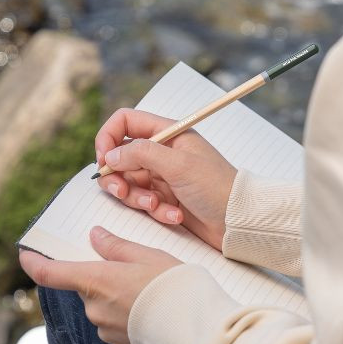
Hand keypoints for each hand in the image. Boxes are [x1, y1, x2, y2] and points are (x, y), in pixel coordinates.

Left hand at [19, 226, 180, 343]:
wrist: (195, 330)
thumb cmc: (173, 286)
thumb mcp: (147, 255)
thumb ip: (116, 247)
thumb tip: (95, 237)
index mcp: (95, 281)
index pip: (50, 274)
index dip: (33, 263)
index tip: (25, 254)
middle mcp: (94, 308)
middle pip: (85, 288)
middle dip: (101, 278)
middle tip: (132, 269)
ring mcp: (105, 330)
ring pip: (101, 306)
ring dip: (116, 297)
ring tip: (149, 291)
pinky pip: (115, 325)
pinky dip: (127, 315)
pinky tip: (151, 311)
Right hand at [95, 108, 236, 250]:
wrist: (238, 221)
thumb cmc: (217, 187)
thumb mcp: (178, 165)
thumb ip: (141, 154)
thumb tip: (110, 156)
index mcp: (168, 133)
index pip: (125, 122)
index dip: (108, 138)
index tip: (103, 160)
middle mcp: (162, 152)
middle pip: (120, 157)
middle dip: (117, 177)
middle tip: (123, 191)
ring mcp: (162, 176)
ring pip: (128, 183)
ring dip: (137, 197)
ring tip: (156, 205)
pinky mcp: (164, 198)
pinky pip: (143, 202)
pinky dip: (155, 211)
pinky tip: (175, 215)